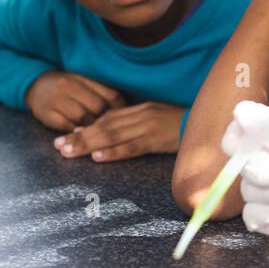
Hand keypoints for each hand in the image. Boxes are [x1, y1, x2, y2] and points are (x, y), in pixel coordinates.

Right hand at [25, 71, 125, 131]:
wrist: (35, 87)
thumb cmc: (66, 87)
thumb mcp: (82, 83)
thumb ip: (100, 92)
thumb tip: (123, 109)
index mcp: (80, 79)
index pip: (108, 94)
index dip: (120, 108)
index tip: (125, 117)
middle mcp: (67, 87)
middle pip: (97, 106)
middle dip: (108, 119)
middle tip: (114, 128)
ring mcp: (56, 101)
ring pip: (82, 118)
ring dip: (94, 128)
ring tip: (101, 134)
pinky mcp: (47, 115)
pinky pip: (67, 127)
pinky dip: (78, 133)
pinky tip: (84, 136)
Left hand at [55, 100, 185, 161]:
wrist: (209, 124)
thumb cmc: (183, 126)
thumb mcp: (158, 120)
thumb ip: (136, 125)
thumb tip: (112, 136)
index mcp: (141, 110)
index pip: (107, 118)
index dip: (86, 127)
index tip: (66, 136)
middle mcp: (141, 115)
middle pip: (104, 126)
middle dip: (80, 137)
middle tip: (58, 146)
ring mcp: (149, 127)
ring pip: (112, 135)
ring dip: (88, 144)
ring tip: (69, 152)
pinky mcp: (158, 140)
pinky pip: (132, 147)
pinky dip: (114, 152)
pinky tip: (98, 158)